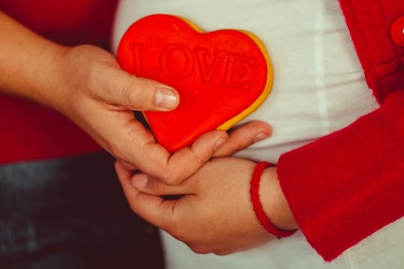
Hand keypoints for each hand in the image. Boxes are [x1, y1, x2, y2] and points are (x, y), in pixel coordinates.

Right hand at [51, 44, 272, 182]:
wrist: (60, 76)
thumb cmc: (76, 77)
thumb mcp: (104, 78)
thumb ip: (137, 91)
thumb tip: (174, 100)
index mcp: (127, 145)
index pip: (170, 170)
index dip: (198, 157)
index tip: (219, 132)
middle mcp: (139, 148)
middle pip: (187, 164)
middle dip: (223, 149)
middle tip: (258, 129)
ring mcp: (145, 139)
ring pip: (187, 150)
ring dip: (218, 140)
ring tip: (251, 123)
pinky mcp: (150, 127)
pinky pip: (180, 135)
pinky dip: (202, 127)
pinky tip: (221, 112)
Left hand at [115, 157, 296, 254]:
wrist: (282, 201)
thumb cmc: (240, 186)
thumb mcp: (197, 175)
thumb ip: (162, 180)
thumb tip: (137, 182)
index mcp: (178, 224)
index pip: (139, 203)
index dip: (126, 181)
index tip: (120, 162)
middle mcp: (192, 239)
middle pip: (162, 208)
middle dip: (155, 185)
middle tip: (147, 163)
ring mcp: (212, 241)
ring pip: (185, 212)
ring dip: (180, 192)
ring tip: (178, 169)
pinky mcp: (230, 237)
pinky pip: (205, 217)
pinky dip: (200, 200)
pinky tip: (205, 185)